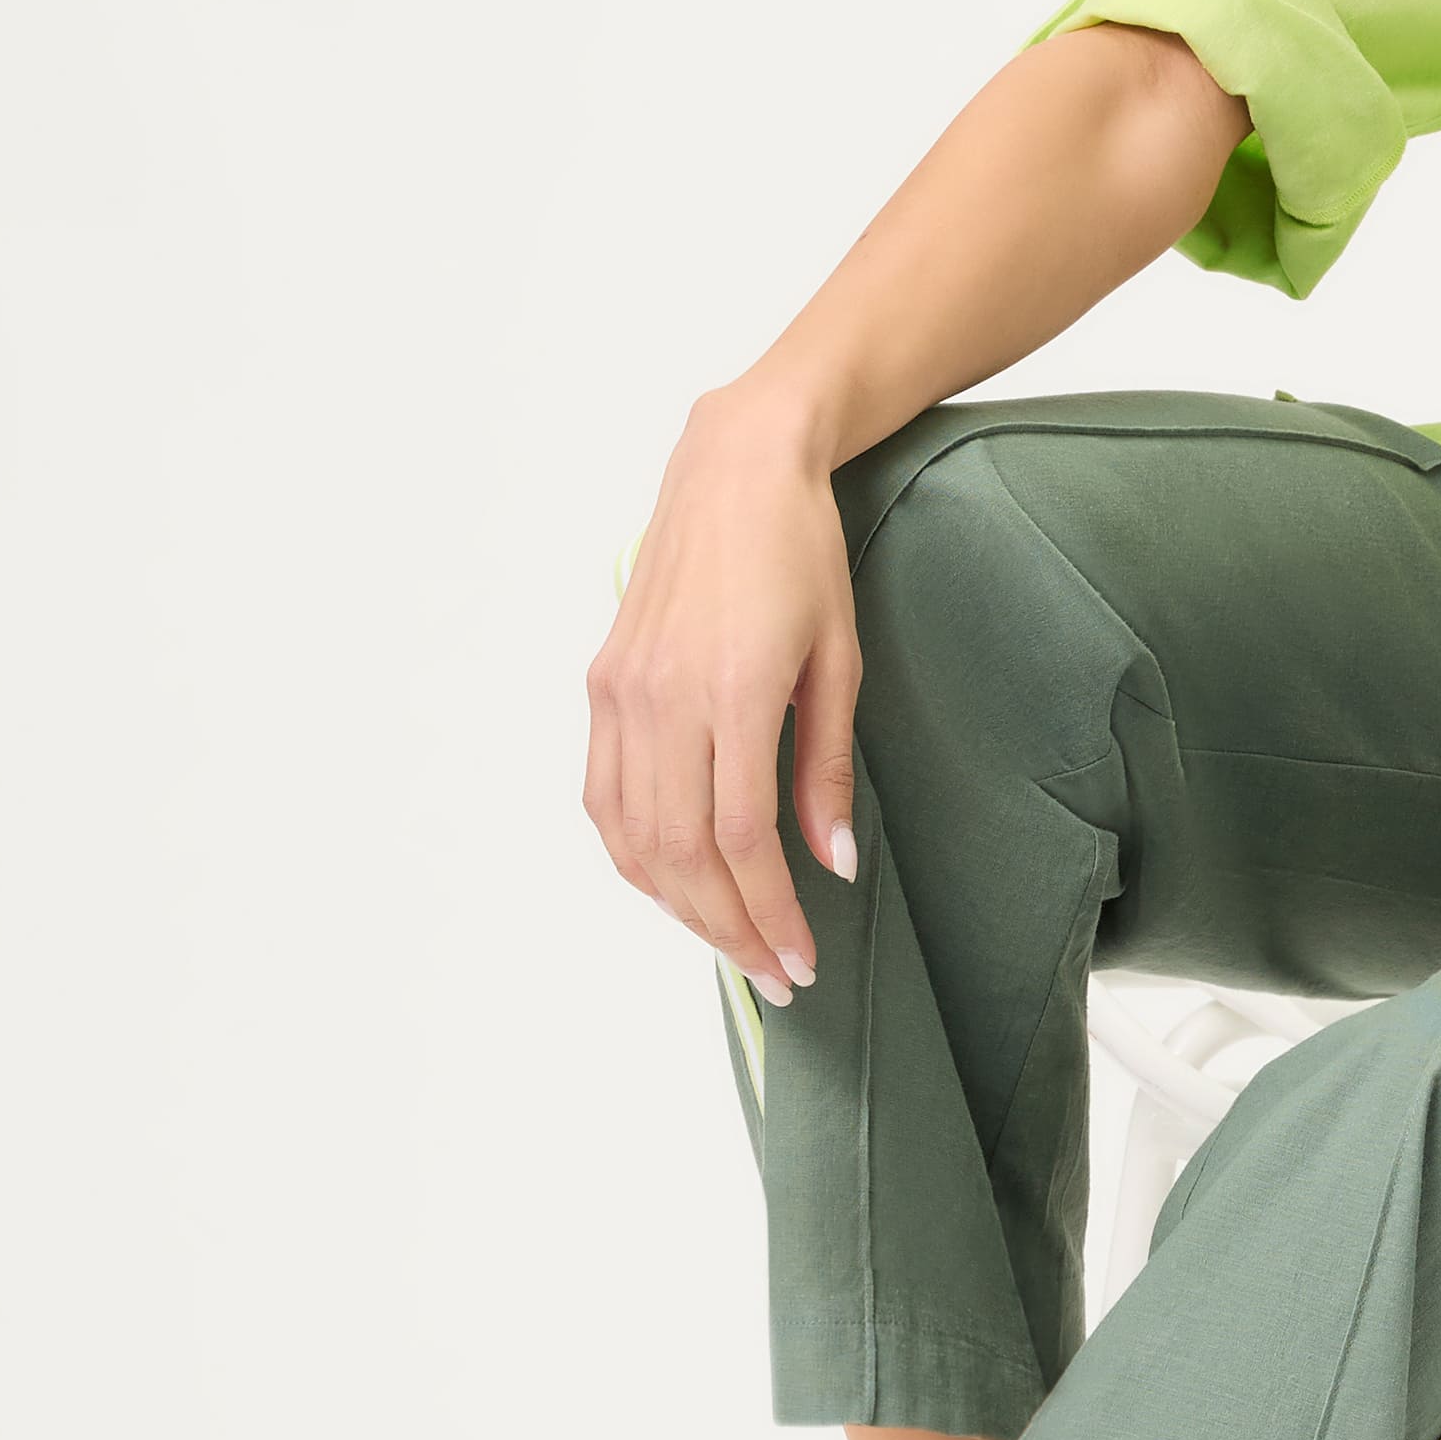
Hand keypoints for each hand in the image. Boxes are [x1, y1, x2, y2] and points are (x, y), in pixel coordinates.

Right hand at [583, 383, 862, 1002]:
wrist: (735, 466)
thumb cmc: (803, 552)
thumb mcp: (839, 659)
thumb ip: (827, 769)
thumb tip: (831, 865)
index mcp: (733, 693)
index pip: (743, 842)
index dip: (770, 914)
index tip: (803, 960)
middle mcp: (664, 699)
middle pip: (685, 854)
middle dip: (729, 929)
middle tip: (773, 973)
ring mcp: (621, 691)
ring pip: (634, 836)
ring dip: (679, 905)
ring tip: (729, 940)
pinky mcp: (601, 681)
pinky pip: (604, 793)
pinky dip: (632, 853)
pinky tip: (670, 882)